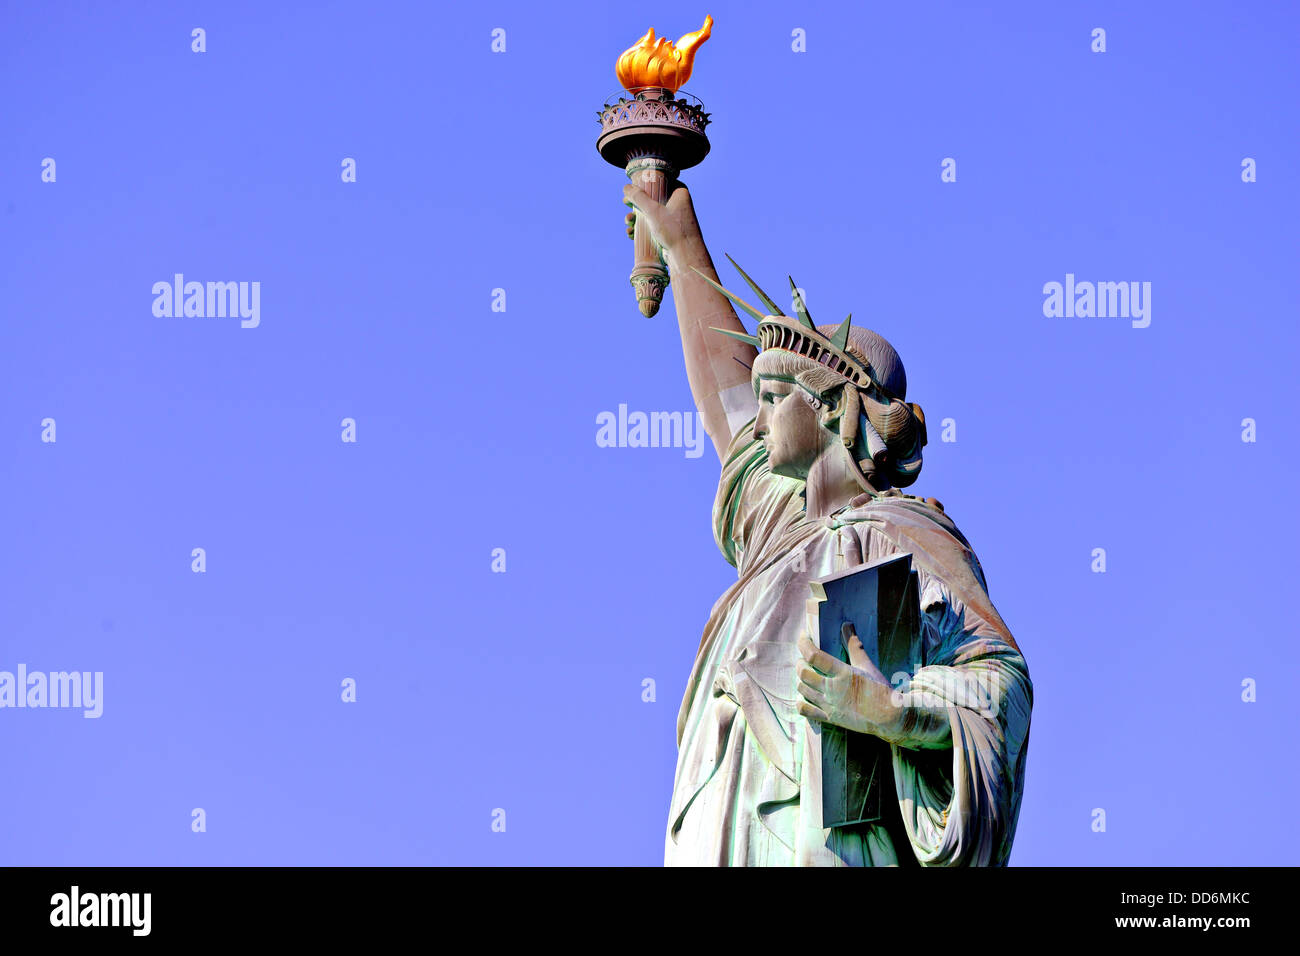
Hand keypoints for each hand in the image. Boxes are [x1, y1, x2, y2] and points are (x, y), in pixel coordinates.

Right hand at [622, 180, 703, 262]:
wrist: (686, 255)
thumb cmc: (673, 230)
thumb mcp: (653, 211)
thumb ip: (639, 198)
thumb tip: (626, 187)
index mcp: (679, 192)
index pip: (659, 182)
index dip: (643, 185)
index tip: (631, 190)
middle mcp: (678, 203)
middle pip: (652, 198)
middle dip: (636, 204)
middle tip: (626, 204)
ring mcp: (674, 217)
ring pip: (651, 212)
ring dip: (636, 217)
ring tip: (628, 223)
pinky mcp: (670, 230)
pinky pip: (653, 225)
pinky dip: (642, 228)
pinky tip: (631, 233)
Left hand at [797, 624, 904, 741]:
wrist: (889, 717)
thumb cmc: (880, 689)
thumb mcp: (867, 665)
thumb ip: (854, 646)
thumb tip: (847, 625)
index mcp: (843, 673)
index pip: (814, 656)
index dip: (804, 644)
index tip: (803, 637)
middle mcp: (833, 689)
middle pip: (803, 673)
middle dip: (800, 663)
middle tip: (804, 659)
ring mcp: (830, 705)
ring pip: (802, 689)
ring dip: (800, 680)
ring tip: (805, 675)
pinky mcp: (830, 718)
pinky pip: (806, 711)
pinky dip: (801, 702)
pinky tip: (804, 697)